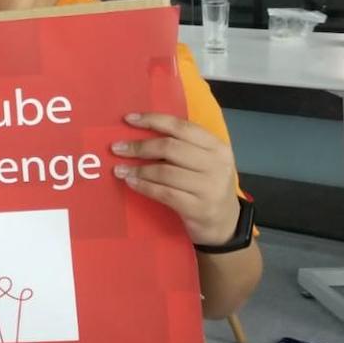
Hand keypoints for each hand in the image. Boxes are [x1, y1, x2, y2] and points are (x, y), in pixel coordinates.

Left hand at [112, 112, 240, 245]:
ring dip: (138, 169)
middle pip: (170, 147)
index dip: (153, 120)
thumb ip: (183, 146)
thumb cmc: (207, 186)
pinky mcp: (198, 208)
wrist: (226, 223)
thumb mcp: (204, 162)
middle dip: (139, 147)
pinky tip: (131, 183)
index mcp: (217, 146)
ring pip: (165, 171)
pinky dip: (144, 186)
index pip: (181, 127)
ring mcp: (209, 187)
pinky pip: (164, 193)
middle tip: (117, 148)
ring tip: (119, 169)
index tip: (129, 119)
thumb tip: (140, 133)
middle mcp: (216, 164)